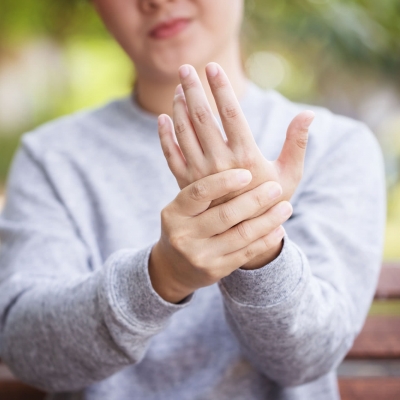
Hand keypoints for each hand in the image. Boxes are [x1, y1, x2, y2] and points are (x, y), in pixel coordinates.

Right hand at [149, 169, 292, 302]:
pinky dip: (265, 239)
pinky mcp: (215, 270)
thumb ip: (202, 187)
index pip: (199, 192)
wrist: (174, 266)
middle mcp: (183, 234)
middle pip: (224, 215)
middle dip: (254, 200)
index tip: (247, 173)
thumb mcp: (182, 207)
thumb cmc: (185, 225)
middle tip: (275, 188)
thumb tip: (233, 158)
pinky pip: (246, 252)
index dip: (223, 182)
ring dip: (268, 220)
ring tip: (286, 207)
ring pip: (240, 234)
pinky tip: (279, 228)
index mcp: (174, 212)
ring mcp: (199, 255)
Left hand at [158, 63, 314, 213]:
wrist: (244, 234)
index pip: (230, 114)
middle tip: (186, 68)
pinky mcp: (186, 185)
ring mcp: (200, 175)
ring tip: (179, 88)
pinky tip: (163, 119)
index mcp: (246, 157)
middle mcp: (220, 164)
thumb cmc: (270, 201)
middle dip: (193, 89)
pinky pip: (171, 156)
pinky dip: (165, 136)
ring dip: (179, 108)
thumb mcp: (290, 174)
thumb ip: (297, 143)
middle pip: (202, 118)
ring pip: (184, 133)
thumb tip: (309, 113)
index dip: (221, 88)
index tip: (212, 67)